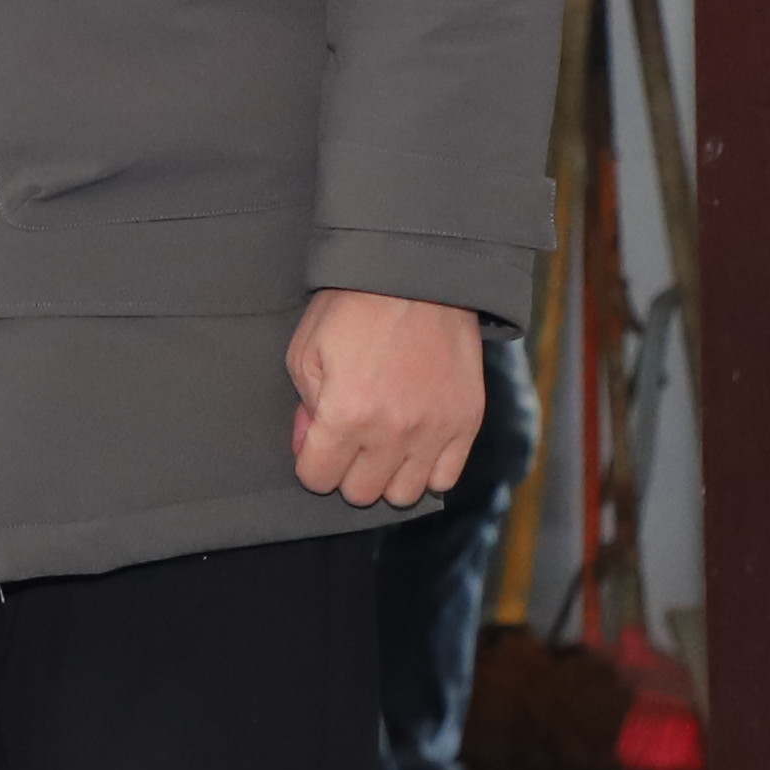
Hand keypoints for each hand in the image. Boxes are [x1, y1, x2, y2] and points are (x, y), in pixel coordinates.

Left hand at [289, 288, 484, 509]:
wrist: (416, 274)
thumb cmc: (353, 307)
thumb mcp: (306, 351)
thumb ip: (304, 410)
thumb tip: (309, 447)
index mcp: (346, 414)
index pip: (318, 479)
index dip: (312, 463)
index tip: (318, 444)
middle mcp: (391, 432)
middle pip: (361, 493)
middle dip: (347, 471)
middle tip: (350, 440)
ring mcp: (433, 430)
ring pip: (403, 494)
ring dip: (388, 476)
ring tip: (385, 445)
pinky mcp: (465, 422)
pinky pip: (445, 479)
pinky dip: (427, 470)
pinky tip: (416, 446)